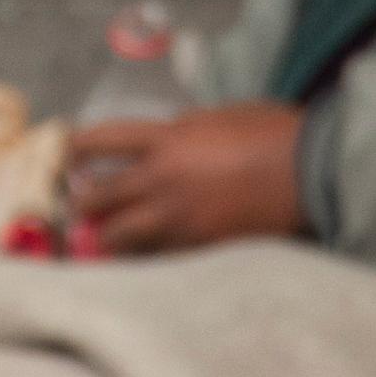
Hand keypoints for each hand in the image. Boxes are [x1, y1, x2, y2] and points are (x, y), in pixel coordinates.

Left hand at [62, 101, 310, 255]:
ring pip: (122, 236)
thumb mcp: (219, 117)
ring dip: (107, 238)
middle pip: (101, 195)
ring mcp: (180, 217)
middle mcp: (164, 178)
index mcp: (168, 138)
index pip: (104, 140)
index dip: (77, 148)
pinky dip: (146, 258)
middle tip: (75, 208)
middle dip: (82, 204)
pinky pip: (157, 257)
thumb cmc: (273, 134)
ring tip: (100, 240)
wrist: (310, 171)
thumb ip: (183, 131)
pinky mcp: (200, 247)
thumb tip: (163, 142)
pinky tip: (142, 259)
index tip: (66, 154)